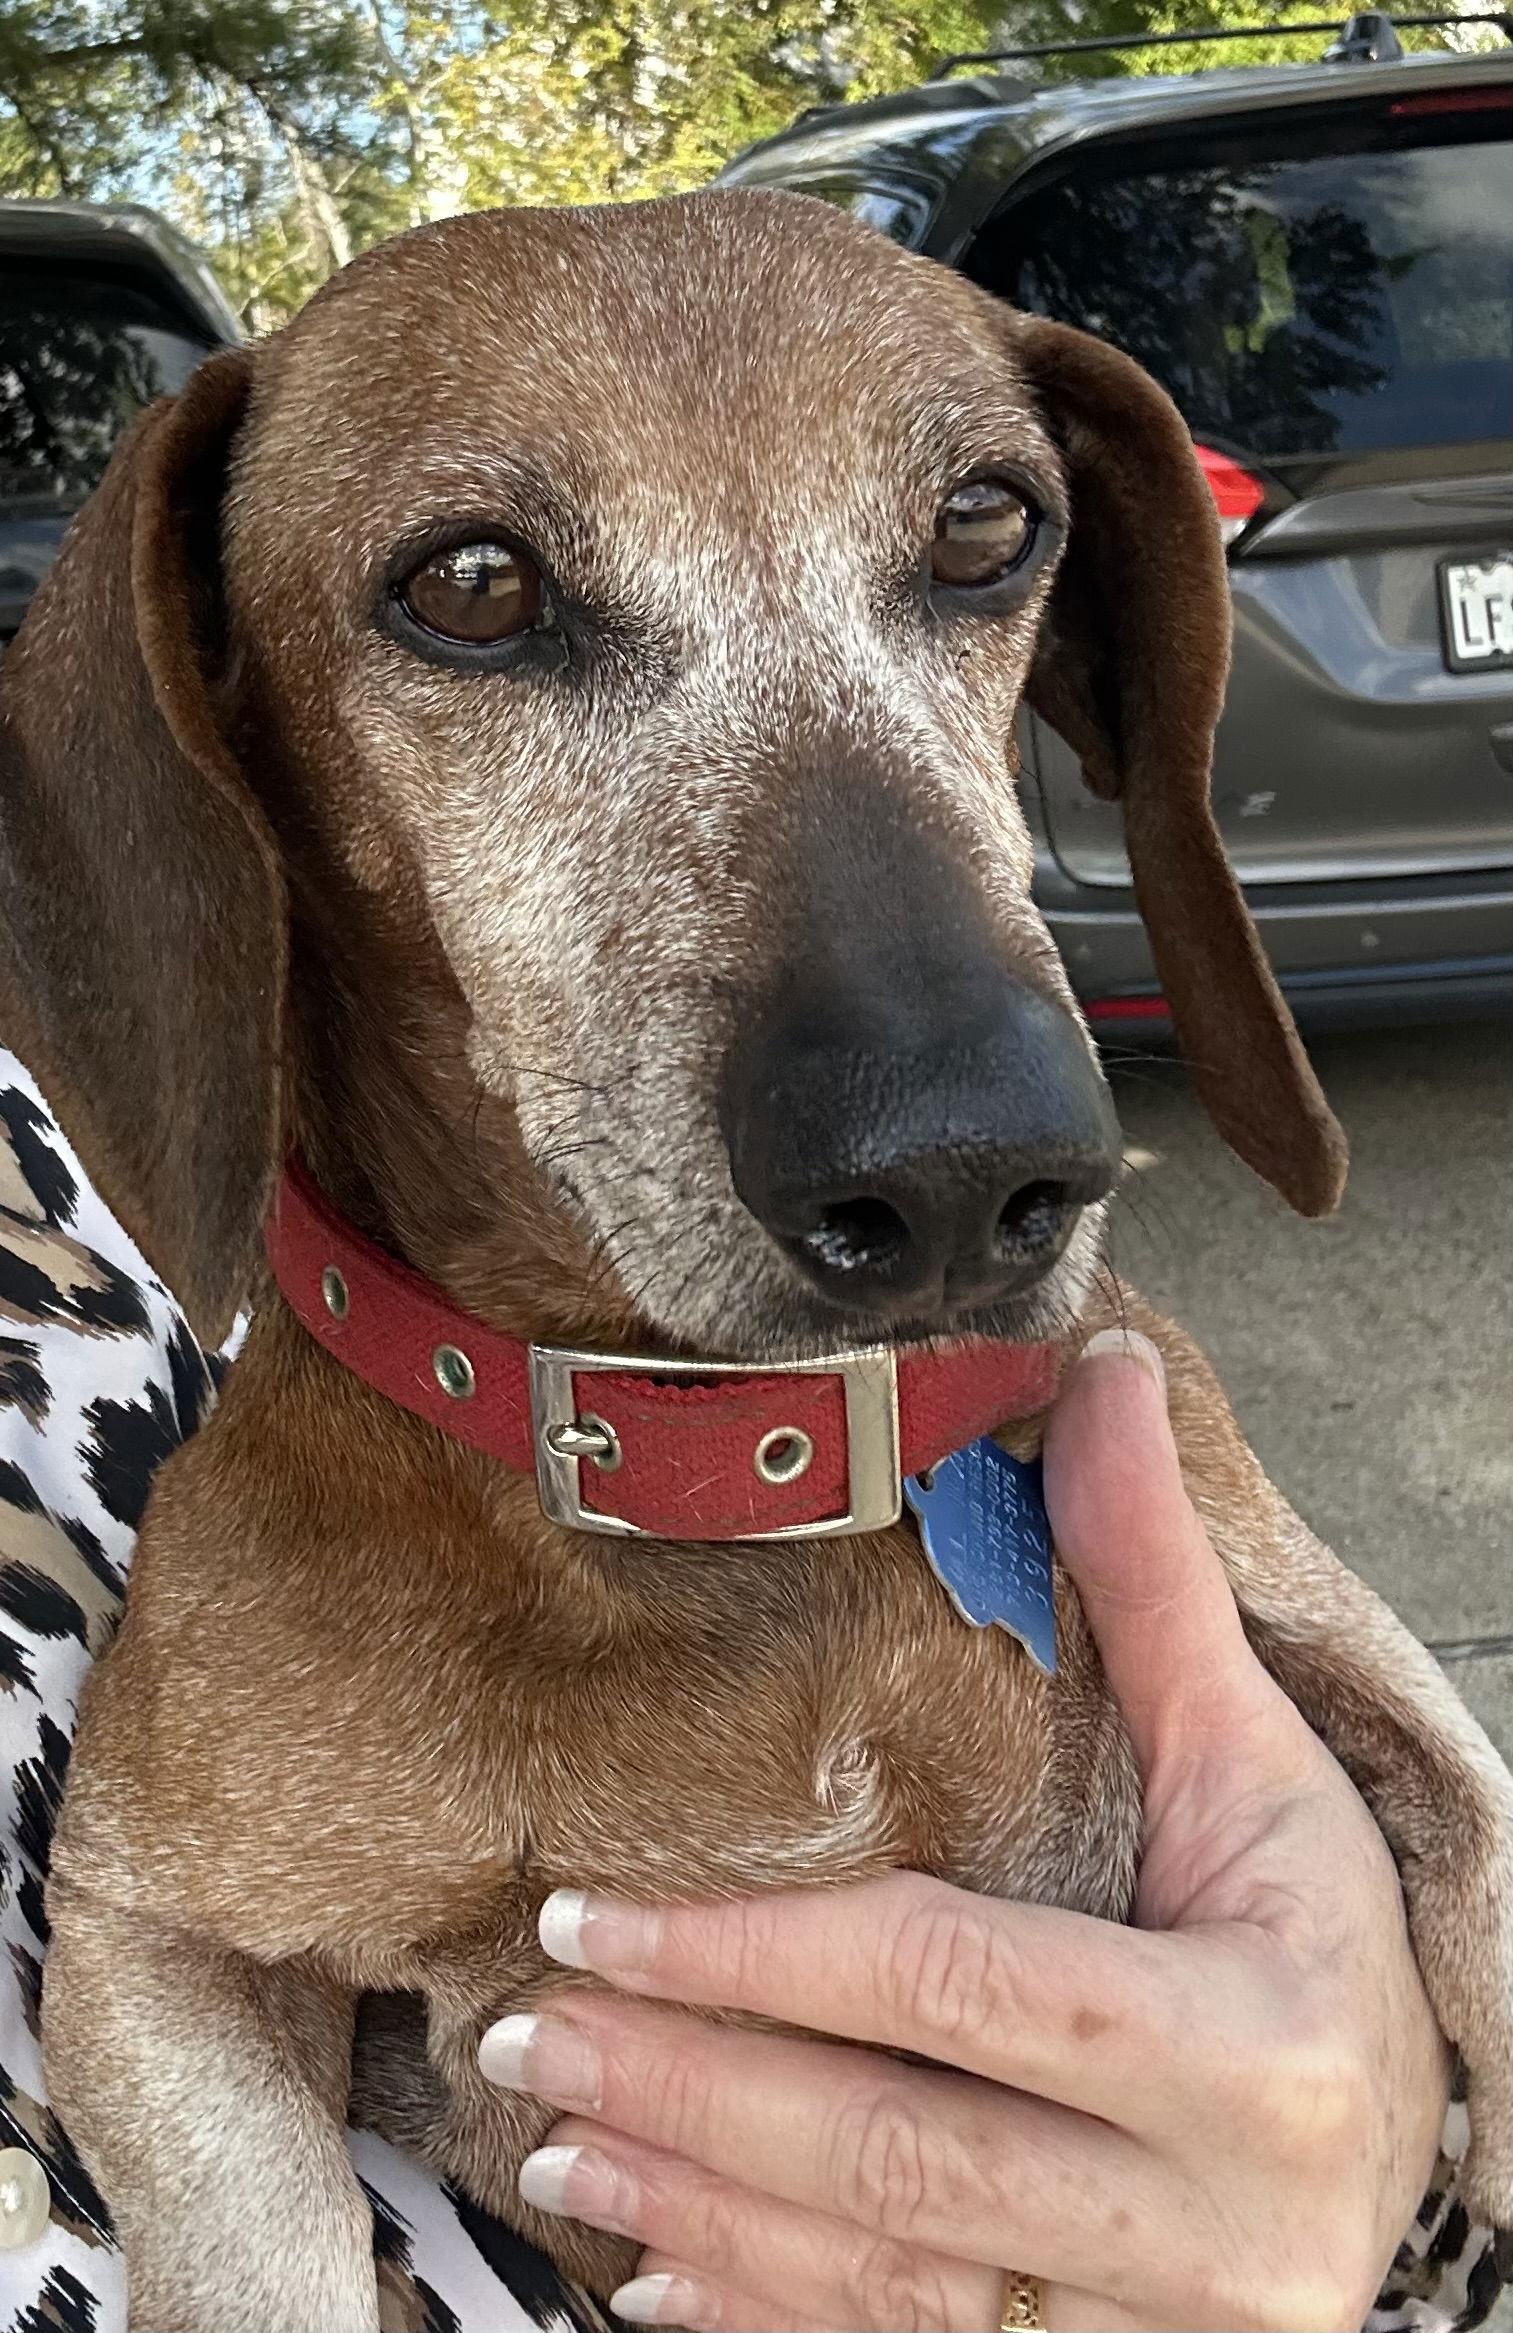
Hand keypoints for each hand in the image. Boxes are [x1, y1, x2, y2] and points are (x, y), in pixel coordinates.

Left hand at [480, 1331, 1448, 2330]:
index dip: (759, 1957)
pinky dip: (766, 2324)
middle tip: (525, 2031)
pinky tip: (653, 2280)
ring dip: (694, 2210)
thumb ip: (1156, 1588)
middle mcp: (1207, 2225)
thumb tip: (1105, 1377)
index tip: (592, 1918)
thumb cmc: (1315, 1940)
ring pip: (881, 2289)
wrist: (1392, 2152)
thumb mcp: (1256, 1762)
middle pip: (892, 2153)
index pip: (955, 1989)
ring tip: (550, 2143)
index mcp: (1246, 2050)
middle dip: (686, 2090)